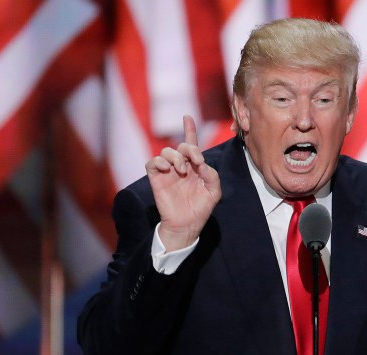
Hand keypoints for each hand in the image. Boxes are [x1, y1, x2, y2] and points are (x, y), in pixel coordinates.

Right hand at [145, 115, 221, 250]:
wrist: (187, 225)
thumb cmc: (201, 208)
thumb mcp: (214, 192)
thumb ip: (212, 175)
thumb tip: (201, 163)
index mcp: (195, 167)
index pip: (191, 144)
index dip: (189, 130)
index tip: (187, 117)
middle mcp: (181, 166)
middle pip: (181, 146)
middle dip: (189, 148)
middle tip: (196, 161)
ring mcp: (168, 172)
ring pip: (166, 152)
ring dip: (175, 157)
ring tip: (182, 170)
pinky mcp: (156, 179)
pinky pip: (152, 163)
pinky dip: (158, 161)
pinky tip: (167, 168)